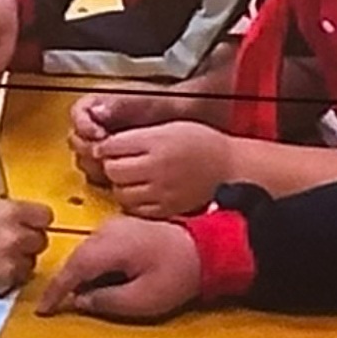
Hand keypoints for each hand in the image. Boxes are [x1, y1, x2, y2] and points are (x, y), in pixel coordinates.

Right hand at [0, 197, 52, 295]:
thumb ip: (11, 212)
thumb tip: (31, 219)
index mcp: (11, 212)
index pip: (46, 216)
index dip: (36, 221)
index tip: (30, 224)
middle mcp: (14, 236)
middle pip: (41, 240)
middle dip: (28, 242)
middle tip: (6, 241)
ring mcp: (10, 261)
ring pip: (31, 263)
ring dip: (19, 260)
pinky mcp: (3, 282)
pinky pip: (17, 279)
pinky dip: (7, 276)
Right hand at [38, 216, 200, 320]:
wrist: (212, 247)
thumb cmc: (178, 275)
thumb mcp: (142, 299)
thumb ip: (106, 301)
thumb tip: (80, 302)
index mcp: (107, 247)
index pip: (70, 270)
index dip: (54, 292)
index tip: (43, 310)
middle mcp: (107, 231)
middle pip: (76, 258)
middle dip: (65, 282)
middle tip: (58, 305)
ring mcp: (117, 224)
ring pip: (87, 250)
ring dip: (80, 272)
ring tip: (79, 294)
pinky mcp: (127, 225)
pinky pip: (100, 245)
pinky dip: (95, 262)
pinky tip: (101, 277)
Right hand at [66, 87, 184, 182]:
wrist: (184, 121)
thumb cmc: (165, 106)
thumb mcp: (143, 100)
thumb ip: (118, 104)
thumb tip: (96, 112)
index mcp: (97, 105)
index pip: (78, 115)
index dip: (84, 126)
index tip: (98, 134)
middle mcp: (95, 126)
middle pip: (76, 141)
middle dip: (89, 148)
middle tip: (104, 153)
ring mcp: (101, 146)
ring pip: (85, 160)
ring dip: (96, 164)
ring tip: (116, 164)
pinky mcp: (111, 164)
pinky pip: (98, 174)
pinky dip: (106, 177)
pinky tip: (122, 175)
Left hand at [92, 117, 234, 218]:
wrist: (232, 168)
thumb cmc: (203, 144)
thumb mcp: (171, 127)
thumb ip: (138, 136)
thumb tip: (105, 147)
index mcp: (157, 141)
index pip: (111, 146)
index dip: (107, 146)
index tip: (111, 148)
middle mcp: (158, 166)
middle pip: (113, 170)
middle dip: (113, 166)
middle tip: (123, 163)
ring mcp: (162, 190)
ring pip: (121, 192)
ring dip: (122, 186)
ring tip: (135, 179)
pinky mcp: (168, 208)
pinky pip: (136, 210)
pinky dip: (135, 202)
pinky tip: (145, 193)